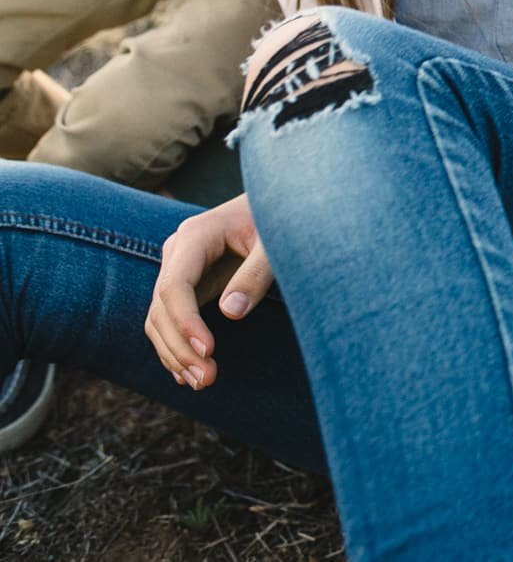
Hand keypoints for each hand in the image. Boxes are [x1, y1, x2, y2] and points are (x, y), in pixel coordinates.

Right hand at [144, 193, 273, 390]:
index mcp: (196, 235)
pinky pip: (170, 320)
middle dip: (180, 348)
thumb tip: (232, 312)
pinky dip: (176, 348)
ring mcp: (179, 268)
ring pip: (159, 319)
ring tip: (203, 383)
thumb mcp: (275, 242)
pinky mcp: (187, 284)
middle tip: (207, 379)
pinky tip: (189, 375)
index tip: (208, 352)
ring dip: (175, 354)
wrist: (282, 201)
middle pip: (161, 308)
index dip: (186, 323)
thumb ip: (256, 273)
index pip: (174, 286)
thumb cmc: (281, 218)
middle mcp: (178, 252)